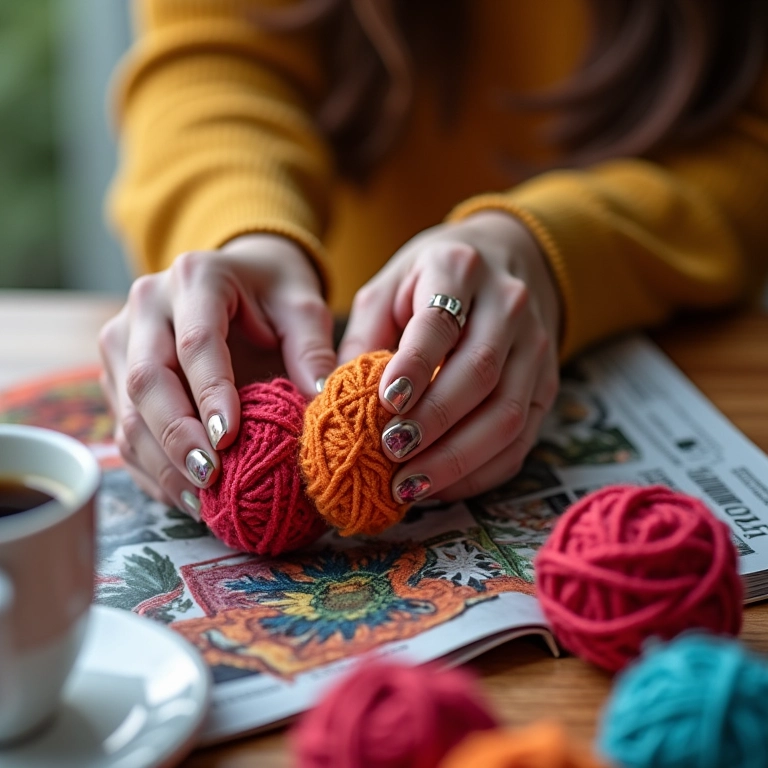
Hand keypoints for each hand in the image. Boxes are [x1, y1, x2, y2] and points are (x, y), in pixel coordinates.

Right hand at [99, 234, 335, 515]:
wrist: (238, 276)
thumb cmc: (274, 293)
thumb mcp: (303, 309)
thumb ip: (313, 350)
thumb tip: (320, 405)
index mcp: (196, 279)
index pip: (196, 342)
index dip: (210, 393)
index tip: (230, 438)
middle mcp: (147, 305)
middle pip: (147, 378)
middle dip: (177, 435)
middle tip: (212, 477)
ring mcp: (123, 340)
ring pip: (127, 410)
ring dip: (162, 462)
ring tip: (202, 499)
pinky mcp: (116, 373)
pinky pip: (122, 428)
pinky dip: (152, 469)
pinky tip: (185, 496)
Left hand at [338, 211, 561, 502]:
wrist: (508, 259)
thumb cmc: (431, 279)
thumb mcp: (387, 288)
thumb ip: (363, 338)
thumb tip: (332, 402)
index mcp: (460, 268)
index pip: (441, 322)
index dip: (415, 365)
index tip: (387, 402)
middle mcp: (509, 304)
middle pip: (480, 372)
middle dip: (434, 421)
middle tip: (391, 454)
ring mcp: (537, 346)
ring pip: (508, 412)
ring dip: (458, 458)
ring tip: (409, 484)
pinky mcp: (548, 383)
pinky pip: (523, 438)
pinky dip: (482, 471)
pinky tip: (442, 486)